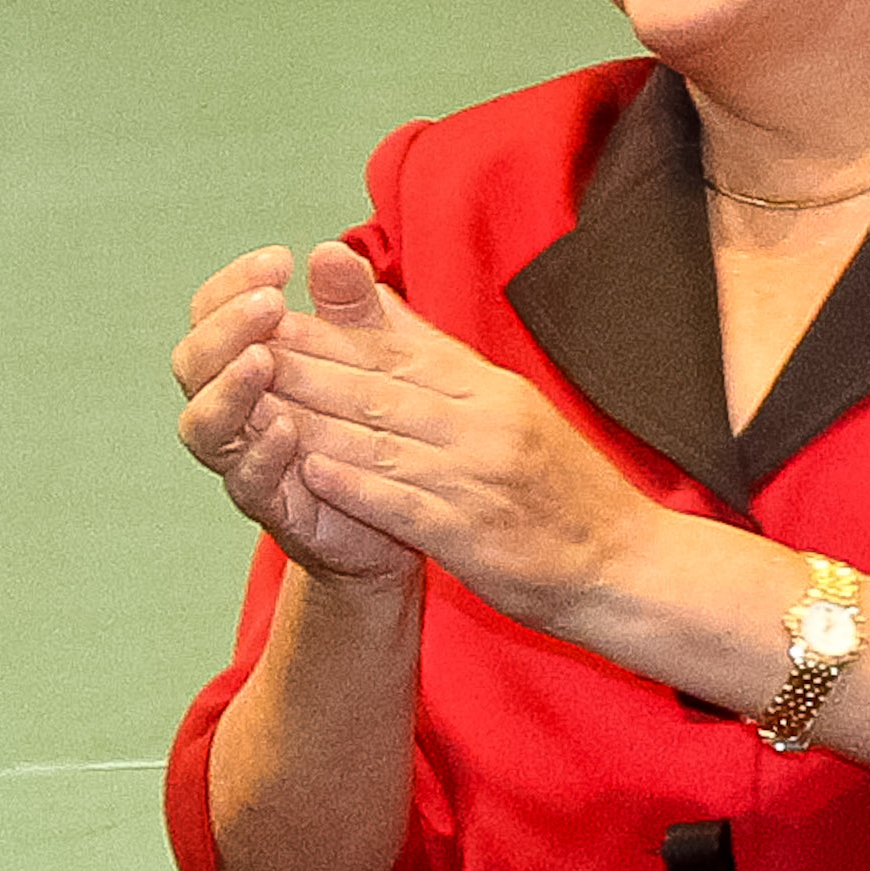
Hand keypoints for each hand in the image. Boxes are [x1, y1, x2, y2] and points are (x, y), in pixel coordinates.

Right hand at [175, 246, 419, 586]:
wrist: (406, 505)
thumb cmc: (377, 416)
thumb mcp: (374, 349)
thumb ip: (351, 306)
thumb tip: (329, 250)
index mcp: (249, 362)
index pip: (213, 316)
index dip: (232, 285)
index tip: (278, 260)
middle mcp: (235, 410)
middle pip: (193, 364)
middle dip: (225, 328)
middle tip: (268, 302)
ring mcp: (246, 459)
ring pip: (205, 425)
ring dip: (229, 388)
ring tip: (260, 358)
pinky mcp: (273, 506)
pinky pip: (249, 482)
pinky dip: (262, 453)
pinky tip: (284, 427)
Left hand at [254, 243, 665, 635]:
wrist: (626, 563)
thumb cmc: (561, 490)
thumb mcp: (512, 409)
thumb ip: (443, 364)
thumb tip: (382, 307)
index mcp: (492, 390)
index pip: (401, 351)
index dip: (332, 332)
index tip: (273, 315)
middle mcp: (486, 422)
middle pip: (382, 387)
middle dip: (307, 366)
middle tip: (243, 348)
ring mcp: (480, 476)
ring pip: (383, 439)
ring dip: (315, 420)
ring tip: (257, 403)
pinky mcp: (474, 532)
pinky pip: (406, 502)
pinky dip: (357, 486)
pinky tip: (312, 473)